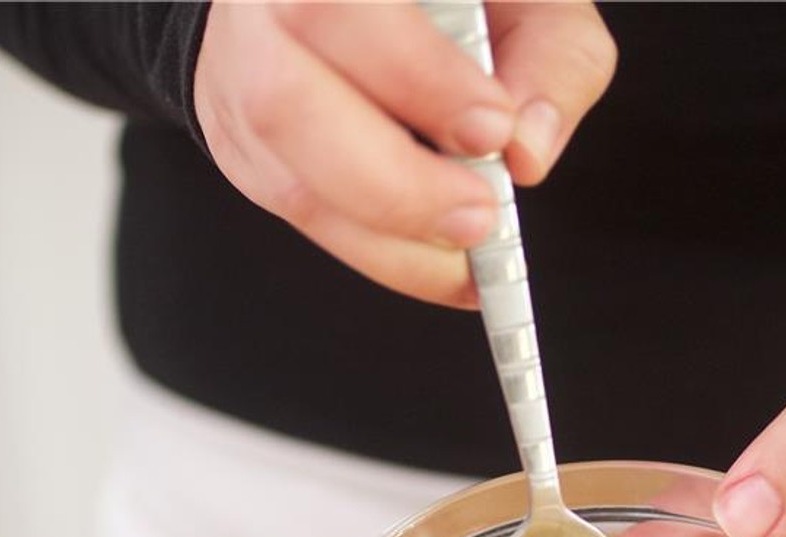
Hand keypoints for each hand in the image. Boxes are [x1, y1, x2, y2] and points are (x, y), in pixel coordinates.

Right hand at [193, 1, 615, 306]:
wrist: (361, 2)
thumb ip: (551, 58)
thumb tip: (527, 150)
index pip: (336, 10)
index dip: (419, 80)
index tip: (492, 130)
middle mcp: (258, 8)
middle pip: (282, 104)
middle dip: (397, 185)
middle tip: (479, 214)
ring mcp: (233, 77)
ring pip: (287, 179)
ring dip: (391, 238)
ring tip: (468, 250)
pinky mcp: (241, 142)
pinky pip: (299, 214)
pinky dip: (380, 252)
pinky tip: (440, 261)